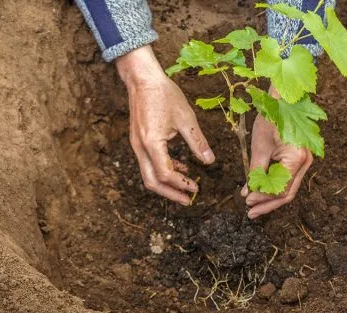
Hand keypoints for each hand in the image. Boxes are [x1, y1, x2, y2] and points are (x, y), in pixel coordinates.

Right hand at [116, 45, 214, 205]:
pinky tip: (180, 167)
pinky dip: (162, 170)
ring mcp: (136, 145)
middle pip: (152, 181)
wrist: (142, 79)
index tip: (196, 189)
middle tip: (187, 200)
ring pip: (148, 174)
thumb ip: (198, 142)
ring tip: (185, 188)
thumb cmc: (164, 95)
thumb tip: (210, 161)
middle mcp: (140, 147)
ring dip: (166, 184)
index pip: (166, 174)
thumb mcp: (186, 118)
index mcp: (152, 143)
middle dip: (170, 193)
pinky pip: (148, 163)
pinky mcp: (138, 141)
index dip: (181, 184)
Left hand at [241, 86, 312, 218]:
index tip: (247, 202)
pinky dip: (275, 186)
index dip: (263, 199)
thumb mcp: (259, 147)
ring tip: (254, 205)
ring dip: (271, 197)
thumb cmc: (271, 118)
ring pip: (289, 188)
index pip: (281, 190)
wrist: (283, 98)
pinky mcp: (299, 158)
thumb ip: (255, 172)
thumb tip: (249, 193)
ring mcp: (305, 161)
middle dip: (268, 204)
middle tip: (251, 212)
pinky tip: (262, 190)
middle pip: (288, 193)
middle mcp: (306, 163)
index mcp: (297, 159)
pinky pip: (288, 178)